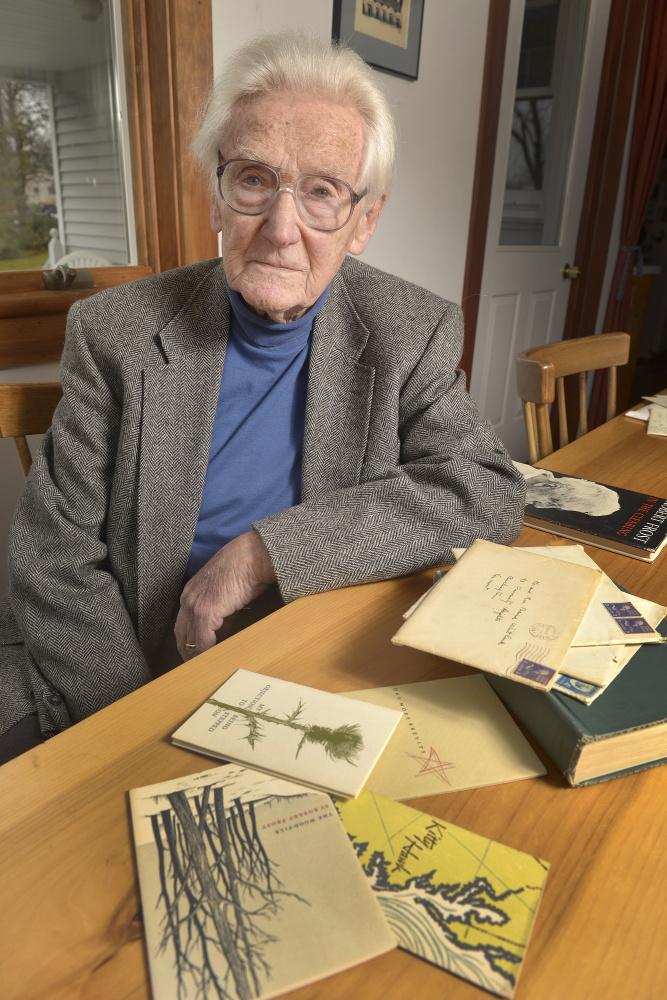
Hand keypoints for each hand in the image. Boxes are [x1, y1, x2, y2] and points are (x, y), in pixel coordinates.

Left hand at [175, 530, 275, 659]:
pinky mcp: (207, 612)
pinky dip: (207, 653)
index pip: (182, 625)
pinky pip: (203, 640)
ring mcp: (195, 606)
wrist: (252, 557)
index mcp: (190, 593)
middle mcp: (188, 599)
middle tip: (196, 668)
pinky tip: (214, 660)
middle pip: (182, 635)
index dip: (187, 643)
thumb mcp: (227, 595)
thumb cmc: (245, 571)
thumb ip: (220, 616)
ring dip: (197, 657)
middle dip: (188, 654)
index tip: (194, 656)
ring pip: (191, 641)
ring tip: (205, 669)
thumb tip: (218, 636)